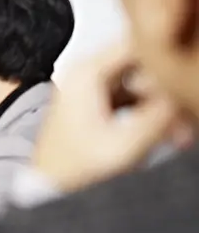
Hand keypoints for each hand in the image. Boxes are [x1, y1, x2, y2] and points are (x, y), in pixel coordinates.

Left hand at [33, 42, 179, 191]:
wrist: (48, 189)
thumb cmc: (72, 171)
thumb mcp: (123, 147)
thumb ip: (158, 118)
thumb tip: (182, 96)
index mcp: (87, 73)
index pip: (139, 42)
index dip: (167, 56)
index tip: (186, 77)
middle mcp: (87, 73)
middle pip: (144, 61)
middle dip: (171, 86)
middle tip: (187, 115)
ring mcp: (92, 86)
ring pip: (144, 80)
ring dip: (166, 103)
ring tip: (180, 134)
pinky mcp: (99, 101)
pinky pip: (136, 96)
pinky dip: (154, 111)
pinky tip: (171, 135)